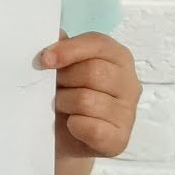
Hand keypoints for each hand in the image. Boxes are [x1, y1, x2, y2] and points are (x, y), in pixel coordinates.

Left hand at [41, 31, 140, 161]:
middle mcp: (130, 83)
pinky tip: (72, 125)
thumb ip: (62, 49)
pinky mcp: (119, 140)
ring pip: (87, 100)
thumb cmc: (66, 95)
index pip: (98, 43)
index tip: (44, 60)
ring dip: (65, 103)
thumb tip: (57, 34)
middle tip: (54, 88)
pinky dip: (74, 126)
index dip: (69, 50)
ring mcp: (128, 113)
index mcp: (118, 57)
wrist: (64, 138)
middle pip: (93, 72)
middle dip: (64, 80)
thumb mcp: (62, 68)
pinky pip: (91, 128)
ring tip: (61, 107)